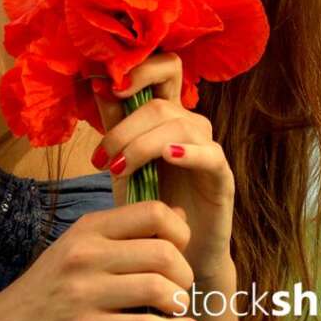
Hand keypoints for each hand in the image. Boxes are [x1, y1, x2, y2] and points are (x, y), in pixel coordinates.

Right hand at [0, 201, 199, 320]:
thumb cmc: (50, 283)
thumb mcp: (81, 243)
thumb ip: (126, 229)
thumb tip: (180, 215)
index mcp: (89, 227)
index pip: (153, 211)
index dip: (179, 229)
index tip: (180, 246)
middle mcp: (87, 254)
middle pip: (162, 251)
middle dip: (184, 271)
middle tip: (181, 284)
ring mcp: (85, 293)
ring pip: (158, 288)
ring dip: (179, 301)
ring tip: (176, 307)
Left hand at [92, 52, 235, 281]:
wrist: (174, 252)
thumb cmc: (147, 203)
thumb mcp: (122, 160)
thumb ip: (114, 122)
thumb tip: (99, 82)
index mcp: (167, 114)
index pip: (166, 68)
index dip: (142, 69)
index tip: (111, 86)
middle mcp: (190, 124)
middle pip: (162, 103)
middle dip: (126, 127)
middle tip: (103, 158)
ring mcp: (207, 148)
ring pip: (180, 125)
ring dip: (142, 145)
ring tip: (119, 171)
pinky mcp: (221, 175)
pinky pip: (209, 154)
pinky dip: (187, 151)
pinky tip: (168, 157)